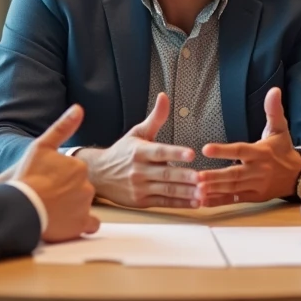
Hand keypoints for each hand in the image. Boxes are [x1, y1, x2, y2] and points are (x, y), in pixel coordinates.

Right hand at [11, 105, 99, 242]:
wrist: (19, 206)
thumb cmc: (27, 177)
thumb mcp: (41, 146)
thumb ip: (63, 127)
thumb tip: (79, 109)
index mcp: (79, 167)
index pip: (75, 172)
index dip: (61, 177)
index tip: (48, 180)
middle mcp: (87, 186)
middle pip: (80, 188)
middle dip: (68, 192)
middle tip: (48, 195)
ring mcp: (85, 207)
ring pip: (83, 205)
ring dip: (72, 207)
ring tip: (52, 208)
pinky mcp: (80, 225)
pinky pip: (90, 225)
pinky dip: (82, 224)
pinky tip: (68, 221)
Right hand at [77, 93, 198, 208]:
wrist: (98, 174)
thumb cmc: (121, 153)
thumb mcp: (137, 133)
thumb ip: (155, 118)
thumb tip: (164, 97)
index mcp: (140, 151)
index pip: (160, 152)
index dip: (175, 153)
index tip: (191, 154)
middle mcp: (139, 170)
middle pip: (165, 174)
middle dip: (185, 177)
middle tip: (202, 178)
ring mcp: (140, 187)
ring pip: (166, 190)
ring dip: (186, 193)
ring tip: (203, 193)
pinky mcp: (142, 201)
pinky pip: (164, 203)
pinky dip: (180, 204)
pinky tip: (194, 202)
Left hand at [195, 88, 300, 206]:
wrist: (299, 175)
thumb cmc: (283, 149)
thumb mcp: (280, 129)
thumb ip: (273, 111)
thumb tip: (274, 90)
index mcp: (261, 152)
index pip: (240, 150)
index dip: (223, 150)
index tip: (206, 149)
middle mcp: (258, 170)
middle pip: (235, 174)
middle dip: (216, 176)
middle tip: (196, 176)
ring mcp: (256, 186)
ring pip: (233, 188)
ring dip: (215, 189)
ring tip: (196, 189)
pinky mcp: (254, 197)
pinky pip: (235, 199)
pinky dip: (219, 201)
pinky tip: (203, 201)